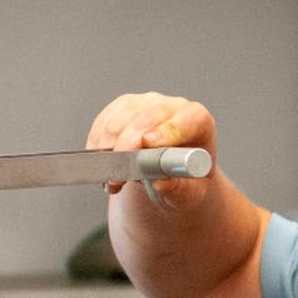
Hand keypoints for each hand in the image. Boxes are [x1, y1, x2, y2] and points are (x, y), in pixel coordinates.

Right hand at [87, 92, 215, 209]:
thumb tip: (161, 181)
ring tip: (112, 180)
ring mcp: (147, 103)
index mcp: (199, 122)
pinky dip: (98, 145)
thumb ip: (178, 188)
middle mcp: (174, 107)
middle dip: (127, 147)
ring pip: (120, 119)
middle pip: (146, 118)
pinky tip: (103, 166)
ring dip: (109, 150)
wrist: (173, 178)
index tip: (149, 145)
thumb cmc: (187, 182)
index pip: (186, 120)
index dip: (168, 130)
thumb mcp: (189, 193)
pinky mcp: (125, 106)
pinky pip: (105, 121)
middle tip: (118, 176)